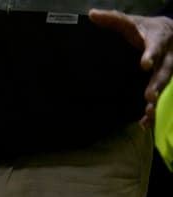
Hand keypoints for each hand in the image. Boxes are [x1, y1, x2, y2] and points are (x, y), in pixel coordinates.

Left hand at [90, 10, 172, 126]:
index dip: (151, 55)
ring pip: (166, 85)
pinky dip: (155, 110)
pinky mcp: (164, 80)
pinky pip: (163, 96)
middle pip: (165, 70)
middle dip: (158, 83)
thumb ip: (113, 20)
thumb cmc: (144, 29)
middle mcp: (167, 56)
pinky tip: (145, 123)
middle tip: (149, 95)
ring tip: (149, 112)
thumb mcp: (130, 22)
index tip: (145, 64)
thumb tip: (91, 14)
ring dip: (158, 100)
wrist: (169, 32)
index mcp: (158, 39)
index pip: (156, 46)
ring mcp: (168, 69)